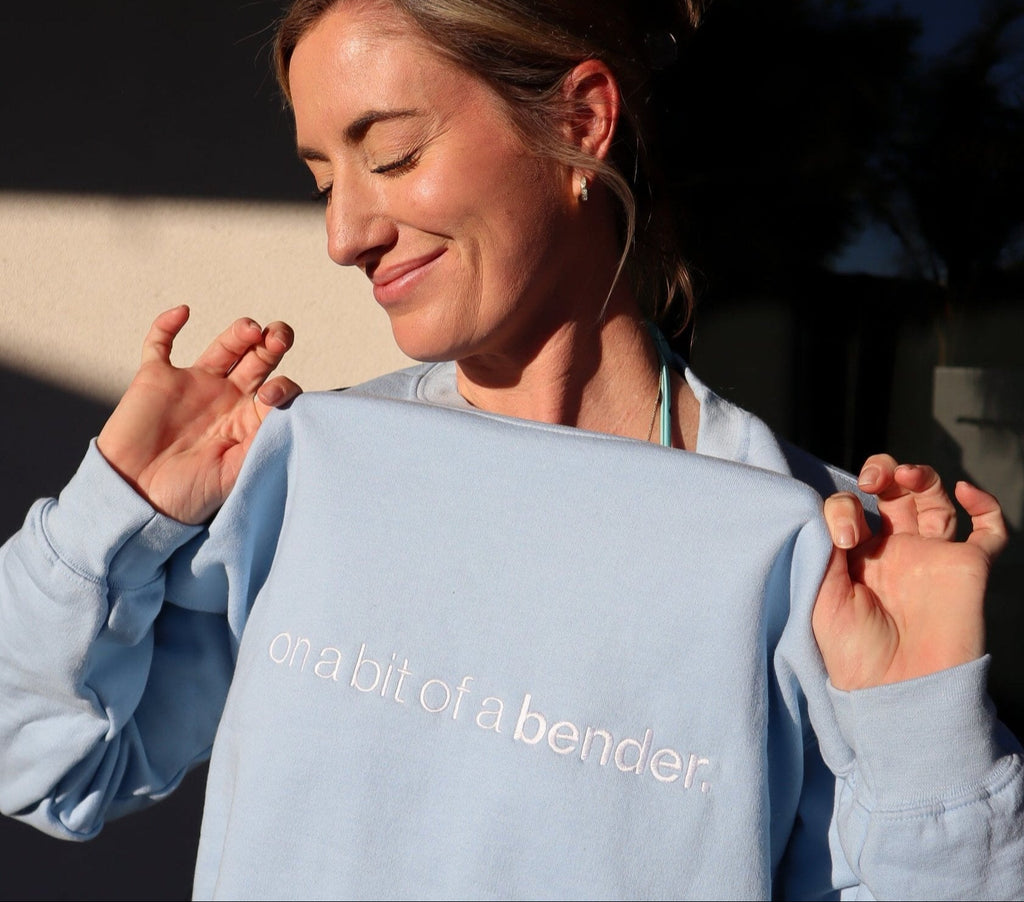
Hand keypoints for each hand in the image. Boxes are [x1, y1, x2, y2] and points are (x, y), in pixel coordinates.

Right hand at [96, 305, 301, 523]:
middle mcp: (226, 397)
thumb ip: (260, 438)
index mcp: (250, 420)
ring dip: (240, 332)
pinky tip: (184, 312)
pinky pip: (159, 343)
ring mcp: (193, 385)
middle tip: (280, 336)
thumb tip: (284, 408)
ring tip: (252, 328)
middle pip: (259, 360)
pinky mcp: (156, 379)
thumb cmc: (190, 493)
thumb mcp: (236, 470)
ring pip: (224, 347)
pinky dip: (167, 324)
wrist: (137, 499)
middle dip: (274, 343)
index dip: (283, 386)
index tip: (270, 398)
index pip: (279, 389)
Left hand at [812, 454, 1006, 690]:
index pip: (851, 508)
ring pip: (934, 500)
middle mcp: (894, 552)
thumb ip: (823, 547)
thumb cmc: (853, 651)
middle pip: (893, 494)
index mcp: (855, 557)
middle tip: (872, 480)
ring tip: (904, 475)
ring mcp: (932, 557)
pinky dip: (986, 504)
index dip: (845, 507)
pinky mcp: (969, 567)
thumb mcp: (821, 595)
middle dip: (882, 471)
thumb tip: (839, 510)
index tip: (844, 536)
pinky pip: (990, 530)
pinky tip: (965, 491)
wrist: (899, 689)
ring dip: (920, 475)